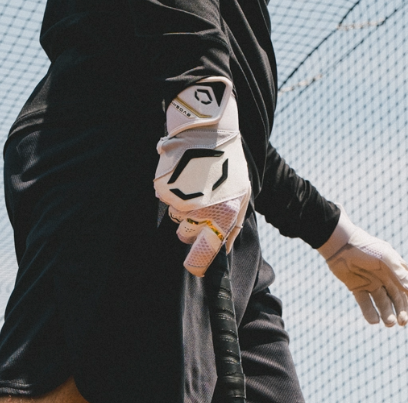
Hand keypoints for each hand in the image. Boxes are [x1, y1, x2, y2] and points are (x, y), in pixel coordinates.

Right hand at [154, 78, 251, 276]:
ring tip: (193, 182)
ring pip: (174, 217)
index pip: (205, 253)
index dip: (197, 264)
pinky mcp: (164, 188)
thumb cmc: (229, 163)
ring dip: (181, 206)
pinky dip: (171, 191)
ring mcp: (180, 200)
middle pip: (185, 236)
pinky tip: (183, 174)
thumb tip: (224, 250)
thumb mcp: (243, 195)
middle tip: (198, 201)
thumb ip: (235, 226)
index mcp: (224, 216)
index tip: (194, 269)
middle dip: (189, 225)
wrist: (208, 129)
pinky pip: (165, 200)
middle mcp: (201, 212)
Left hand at [318, 210, 407, 325]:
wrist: (340, 245)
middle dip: (401, 310)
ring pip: (382, 303)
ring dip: (387, 314)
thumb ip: (398, 274)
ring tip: (389, 324)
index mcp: (393, 268)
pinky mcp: (357, 288)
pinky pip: (365, 303)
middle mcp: (384, 277)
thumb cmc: (365, 248)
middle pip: (396, 297)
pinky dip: (369, 313)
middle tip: (403, 322)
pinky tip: (374, 321)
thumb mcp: (385, 258)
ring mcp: (371, 283)